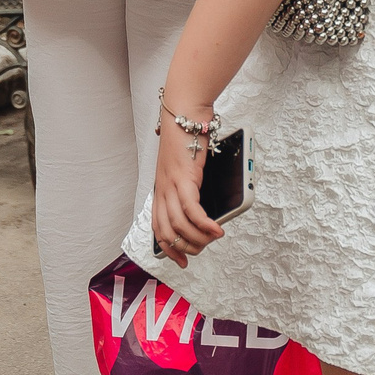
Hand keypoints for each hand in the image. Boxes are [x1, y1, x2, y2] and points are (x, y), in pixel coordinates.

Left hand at [149, 114, 224, 266]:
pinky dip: (205, 224)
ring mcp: (171, 184)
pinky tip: (217, 230)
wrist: (185, 112)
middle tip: (202, 250)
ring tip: (213, 239)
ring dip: (198, 239)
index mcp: (161, 189)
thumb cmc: (187, 137)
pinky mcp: (184, 178)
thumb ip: (190, 187)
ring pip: (180, 225)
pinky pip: (193, 210)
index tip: (182, 262)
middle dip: (185, 248)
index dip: (169, 249)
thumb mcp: (185, 168)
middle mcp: (163, 189)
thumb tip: (206, 207)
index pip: (158, 228)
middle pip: (168, 232)